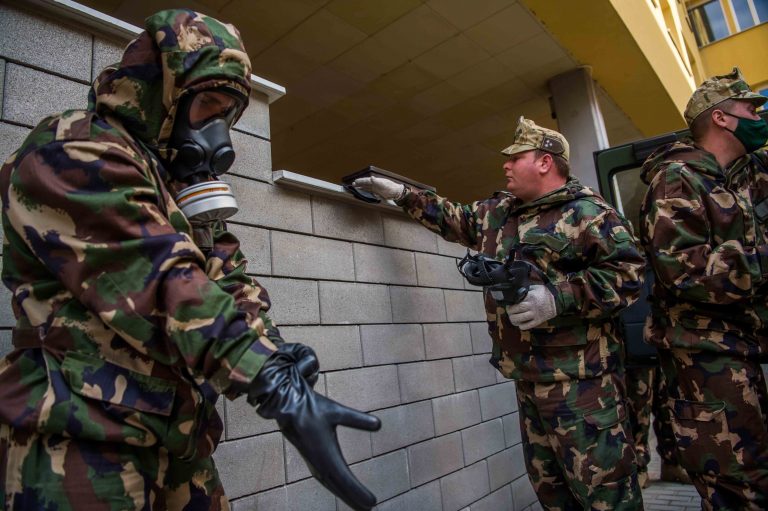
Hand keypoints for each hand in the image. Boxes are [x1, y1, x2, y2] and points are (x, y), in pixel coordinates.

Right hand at [247, 344, 380, 510]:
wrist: (287, 405)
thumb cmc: (312, 408)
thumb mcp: (337, 412)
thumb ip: (358, 419)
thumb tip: (379, 424)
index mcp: (326, 455)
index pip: (345, 479)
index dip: (358, 493)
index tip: (372, 503)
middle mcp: (319, 463)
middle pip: (339, 487)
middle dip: (353, 499)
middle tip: (369, 509)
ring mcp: (314, 462)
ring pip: (331, 484)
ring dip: (344, 494)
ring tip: (358, 504)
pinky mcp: (312, 458)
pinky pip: (325, 479)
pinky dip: (334, 486)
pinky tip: (338, 487)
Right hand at [351, 176, 404, 200]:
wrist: (397, 193)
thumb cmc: (391, 188)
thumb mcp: (384, 184)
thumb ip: (377, 182)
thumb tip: (371, 178)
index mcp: (376, 181)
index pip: (366, 180)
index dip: (361, 181)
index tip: (355, 181)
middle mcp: (375, 184)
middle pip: (365, 183)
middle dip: (359, 184)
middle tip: (353, 184)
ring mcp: (376, 188)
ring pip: (367, 187)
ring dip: (361, 187)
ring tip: (356, 187)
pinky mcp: (378, 192)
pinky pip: (370, 191)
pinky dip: (365, 191)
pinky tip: (363, 191)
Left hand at [505, 285, 556, 329]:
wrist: (556, 301)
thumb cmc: (544, 293)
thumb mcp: (534, 287)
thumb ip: (525, 289)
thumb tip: (515, 290)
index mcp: (530, 297)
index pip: (516, 303)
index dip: (510, 305)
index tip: (508, 305)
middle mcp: (532, 306)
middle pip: (516, 312)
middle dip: (510, 312)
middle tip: (509, 311)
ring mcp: (535, 314)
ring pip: (519, 320)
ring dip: (513, 320)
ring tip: (513, 317)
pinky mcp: (538, 321)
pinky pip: (526, 326)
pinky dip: (521, 326)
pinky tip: (520, 323)